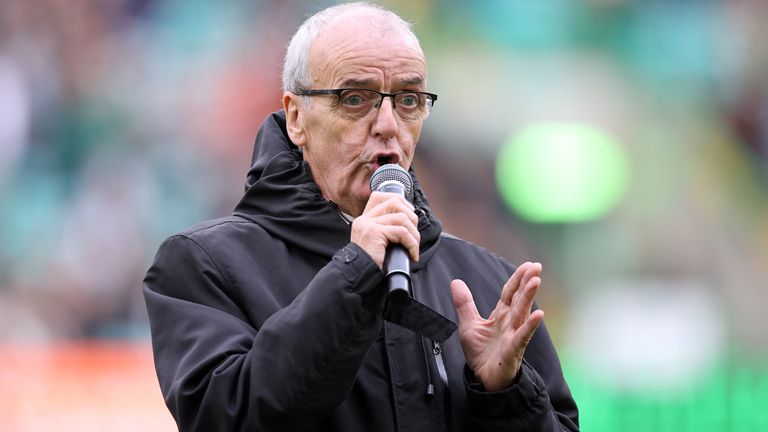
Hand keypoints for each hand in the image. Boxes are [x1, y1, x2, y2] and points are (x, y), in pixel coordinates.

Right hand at [351, 191, 419, 268]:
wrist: (359, 278)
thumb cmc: (372, 264)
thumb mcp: (378, 243)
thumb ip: (387, 229)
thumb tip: (411, 219)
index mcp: (364, 219)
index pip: (380, 196)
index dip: (400, 201)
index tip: (409, 216)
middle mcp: (364, 219)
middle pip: (394, 202)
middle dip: (411, 218)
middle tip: (414, 236)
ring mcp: (367, 224)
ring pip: (401, 218)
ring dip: (414, 234)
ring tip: (413, 248)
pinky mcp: (373, 233)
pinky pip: (401, 232)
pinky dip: (412, 244)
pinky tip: (412, 255)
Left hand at [450, 262, 544, 391]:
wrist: (483, 379)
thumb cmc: (481, 352)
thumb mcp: (469, 324)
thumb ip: (464, 303)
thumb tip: (456, 282)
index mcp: (501, 314)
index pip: (510, 292)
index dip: (517, 278)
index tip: (528, 265)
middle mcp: (510, 322)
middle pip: (519, 298)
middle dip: (527, 282)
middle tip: (536, 267)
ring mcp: (513, 334)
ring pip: (522, 313)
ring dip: (529, 297)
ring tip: (536, 281)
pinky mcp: (514, 349)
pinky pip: (523, 335)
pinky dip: (530, 325)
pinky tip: (539, 314)